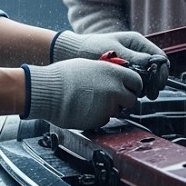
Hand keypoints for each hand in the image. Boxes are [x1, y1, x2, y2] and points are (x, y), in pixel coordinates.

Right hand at [21, 59, 141, 129]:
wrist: (49, 91)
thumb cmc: (64, 76)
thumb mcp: (90, 65)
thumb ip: (108, 72)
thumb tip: (117, 77)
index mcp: (113, 73)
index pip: (137, 82)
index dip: (133, 86)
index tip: (127, 88)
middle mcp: (115, 89)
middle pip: (132, 99)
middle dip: (124, 100)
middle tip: (112, 98)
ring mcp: (108, 106)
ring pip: (118, 111)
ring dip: (110, 108)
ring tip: (91, 101)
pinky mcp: (100, 120)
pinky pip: (105, 119)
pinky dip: (99, 116)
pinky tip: (85, 109)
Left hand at [51, 30, 169, 98]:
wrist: (72, 53)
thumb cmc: (90, 48)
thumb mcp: (113, 52)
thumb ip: (132, 58)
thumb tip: (151, 63)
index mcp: (136, 42)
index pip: (159, 57)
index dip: (162, 71)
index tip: (158, 84)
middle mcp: (136, 51)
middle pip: (156, 69)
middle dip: (155, 82)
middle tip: (151, 94)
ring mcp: (130, 62)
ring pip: (147, 77)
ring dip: (145, 87)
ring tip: (139, 95)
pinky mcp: (123, 71)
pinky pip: (135, 81)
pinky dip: (135, 88)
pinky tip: (130, 94)